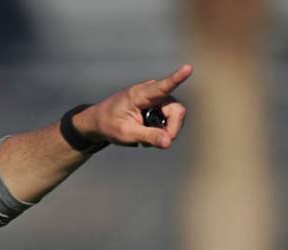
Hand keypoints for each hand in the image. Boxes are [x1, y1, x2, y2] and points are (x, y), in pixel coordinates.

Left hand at [74, 64, 191, 148]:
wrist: (99, 122)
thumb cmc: (109, 125)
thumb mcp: (127, 133)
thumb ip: (149, 136)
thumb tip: (169, 142)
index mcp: (139, 94)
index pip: (162, 86)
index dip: (177, 78)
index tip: (188, 67)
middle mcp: (151, 93)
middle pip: (176, 110)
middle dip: (172, 128)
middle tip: (164, 143)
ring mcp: (156, 100)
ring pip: (175, 116)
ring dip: (165, 131)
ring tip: (146, 140)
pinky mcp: (158, 107)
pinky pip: (169, 120)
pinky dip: (161, 131)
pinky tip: (148, 135)